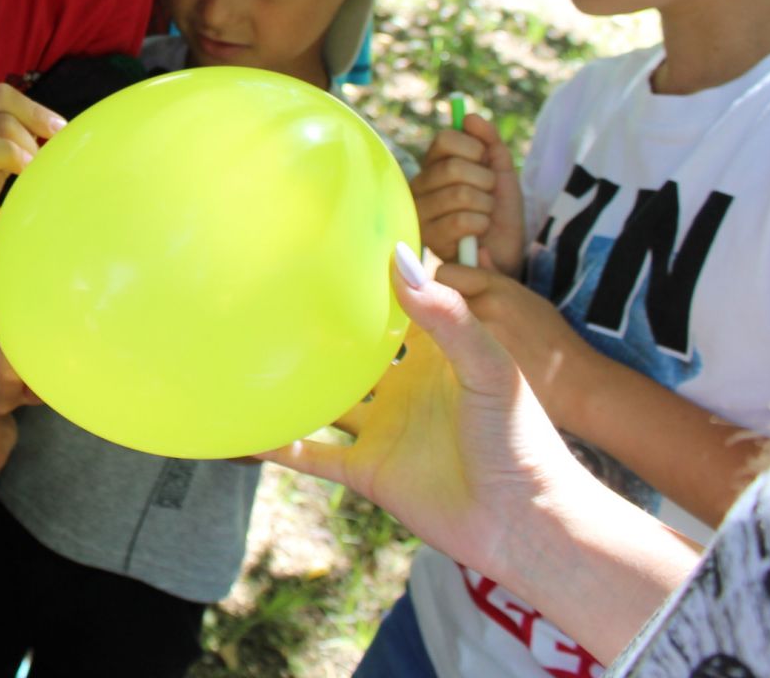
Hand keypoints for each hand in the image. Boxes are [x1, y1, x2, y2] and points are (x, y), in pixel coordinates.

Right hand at [262, 245, 595, 583]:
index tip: (336, 244)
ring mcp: (384, 428)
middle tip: (275, 289)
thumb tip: (402, 258)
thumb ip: (447, 316)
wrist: (526, 524)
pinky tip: (242, 430)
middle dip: (322, 325)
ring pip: (326, 399)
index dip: (373, 277)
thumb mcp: (491, 367)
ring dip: (292, 382)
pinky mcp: (368, 471)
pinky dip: (277, 445)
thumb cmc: (524, 441)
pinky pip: (313, 455)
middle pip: (354, 349)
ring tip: (246, 354)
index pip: (401, 305)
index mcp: (438, 355)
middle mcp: (405, 387)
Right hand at [411, 115, 525, 275]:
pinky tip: (478, 234)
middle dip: (485, 182)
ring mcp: (420, 213)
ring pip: (460, 194)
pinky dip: (481, 224)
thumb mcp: (501, 173)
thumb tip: (469, 116)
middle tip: (488, 195)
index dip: (474, 150)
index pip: (445, 140)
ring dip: (486, 206)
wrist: (505, 254)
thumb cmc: (499, 214)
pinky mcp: (428, 238)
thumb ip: (489, 142)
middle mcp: (419, 186)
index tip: (485, 164)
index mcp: (433, 166)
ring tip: (484, 216)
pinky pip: (461, 220)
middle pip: (453, 168)